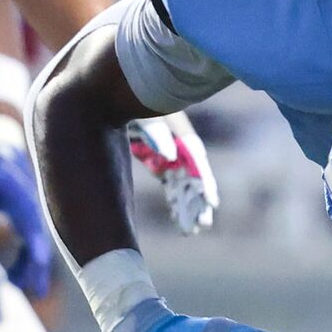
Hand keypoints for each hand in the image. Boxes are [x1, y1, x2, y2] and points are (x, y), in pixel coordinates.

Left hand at [0, 121, 54, 298]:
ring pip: (35, 254)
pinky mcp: (26, 229)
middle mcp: (33, 218)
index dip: (37, 249)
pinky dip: (23, 267)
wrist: (1, 162)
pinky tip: (13, 281)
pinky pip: (28, 252)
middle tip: (39, 294)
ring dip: (30, 273)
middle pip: (39, 249)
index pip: (34, 232)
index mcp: (25, 207)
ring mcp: (32, 225)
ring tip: (22, 295)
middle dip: (39, 271)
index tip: (39, 264)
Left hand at [127, 112, 220, 233]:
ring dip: (188, 207)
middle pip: (194, 179)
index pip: (198, 163)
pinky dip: (175, 203)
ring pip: (184, 187)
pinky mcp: (162, 164)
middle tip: (203, 225)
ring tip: (192, 230)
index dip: (206, 183)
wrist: (119, 101)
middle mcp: (182, 150)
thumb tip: (170, 155)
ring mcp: (173, 158)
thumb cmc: (137, 106)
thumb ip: (156, 132)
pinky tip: (178, 220)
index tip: (212, 202)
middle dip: (199, 202)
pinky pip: (172, 187)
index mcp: (182, 137)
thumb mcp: (145, 116)